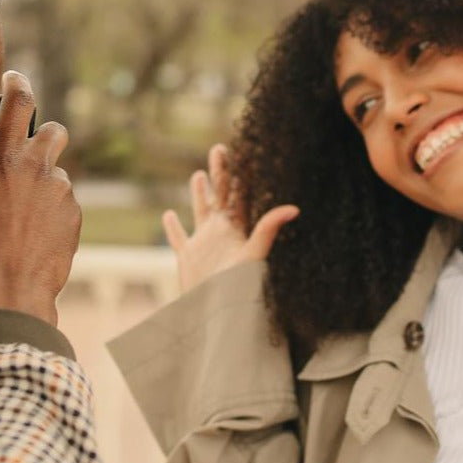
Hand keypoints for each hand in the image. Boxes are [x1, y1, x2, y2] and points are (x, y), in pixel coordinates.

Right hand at [0, 71, 79, 324]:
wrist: (8, 292)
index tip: (14, 80)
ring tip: (22, 215)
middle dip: (42, 139)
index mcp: (2, 155)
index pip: (18, 98)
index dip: (17, 84)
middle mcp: (37, 166)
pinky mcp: (74, 215)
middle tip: (26, 157)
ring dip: (43, 185)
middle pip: (53, 131)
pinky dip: (51, 213)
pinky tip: (32, 237)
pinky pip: (63, 204)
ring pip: (57, 174)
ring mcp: (60, 191)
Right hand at [162, 143, 298, 292]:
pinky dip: (171, 227)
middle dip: (219, 172)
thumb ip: (269, 229)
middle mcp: (221, 232)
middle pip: (220, 195)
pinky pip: (178, 238)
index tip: (242, 151)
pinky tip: (168, 214)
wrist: (219, 314)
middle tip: (220, 148)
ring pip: (200, 211)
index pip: (239, 194)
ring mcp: (204, 244)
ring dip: (199, 194)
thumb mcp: (254, 254)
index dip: (240, 173)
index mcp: (237, 228)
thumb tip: (294, 208)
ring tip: (197, 175)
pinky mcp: (188, 258)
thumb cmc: (241, 288)